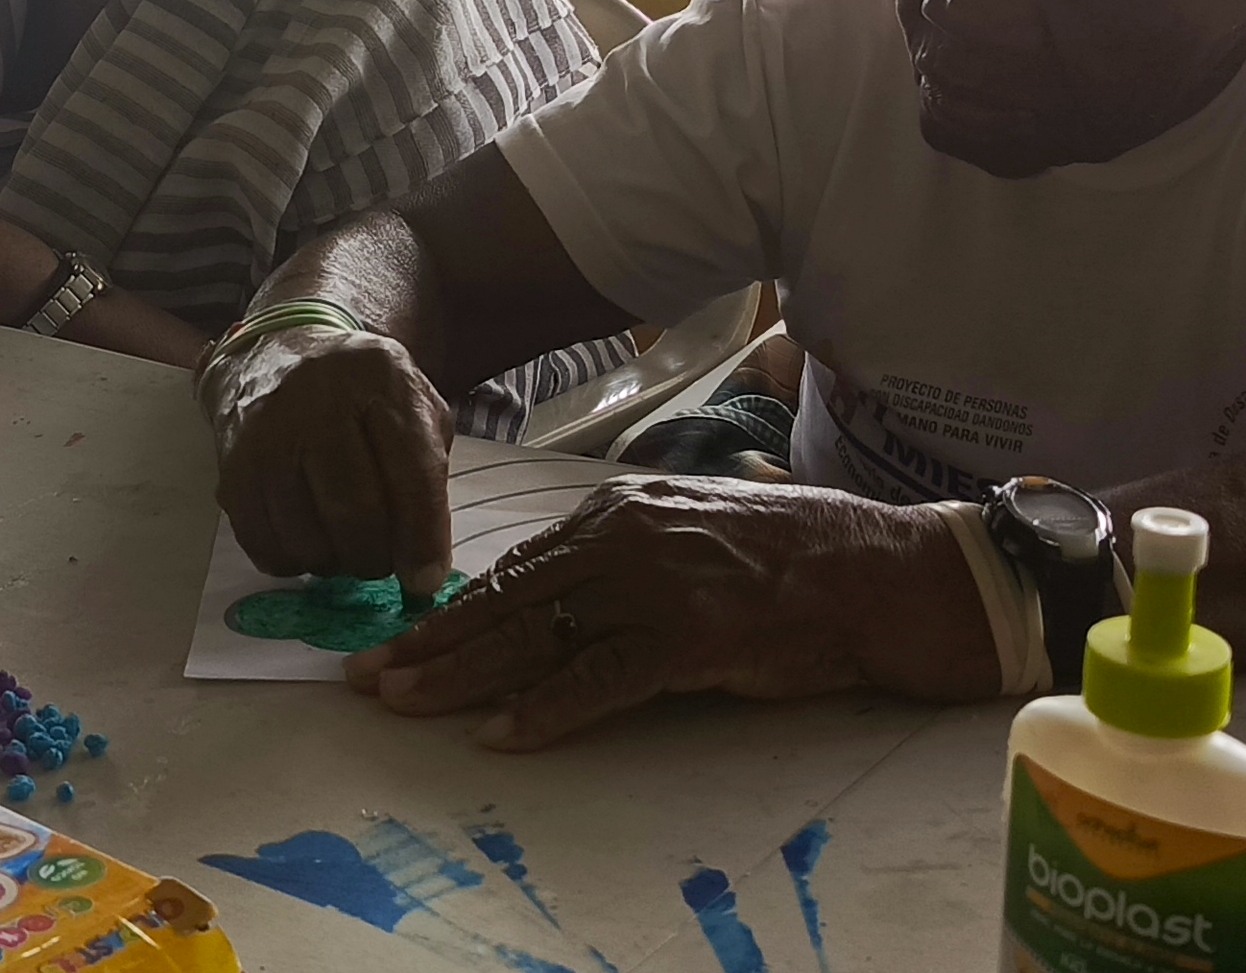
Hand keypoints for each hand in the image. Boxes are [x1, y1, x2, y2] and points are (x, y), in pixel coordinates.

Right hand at [204, 324, 456, 592]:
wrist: (275, 357)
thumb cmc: (359, 393)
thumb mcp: (412, 404)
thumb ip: (427, 472)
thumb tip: (424, 566)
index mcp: (380, 379)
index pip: (411, 469)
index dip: (423, 536)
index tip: (425, 579)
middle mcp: (319, 400)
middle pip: (354, 509)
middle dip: (376, 557)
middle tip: (383, 563)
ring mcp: (267, 434)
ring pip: (307, 537)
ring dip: (335, 564)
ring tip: (347, 549)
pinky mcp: (232, 468)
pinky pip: (265, 544)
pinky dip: (294, 561)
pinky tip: (310, 542)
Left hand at [342, 476, 995, 749]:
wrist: (875, 574)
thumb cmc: (788, 559)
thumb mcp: (688, 532)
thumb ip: (621, 554)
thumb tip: (553, 588)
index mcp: (619, 511)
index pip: (517, 568)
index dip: (453, 609)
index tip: (400, 640)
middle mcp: (624, 538)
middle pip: (507, 599)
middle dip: (432, 643)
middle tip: (370, 677)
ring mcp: (653, 586)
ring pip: (534, 636)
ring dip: (463, 676)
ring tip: (407, 704)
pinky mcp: (686, 638)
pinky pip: (597, 679)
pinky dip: (544, 710)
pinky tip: (500, 734)